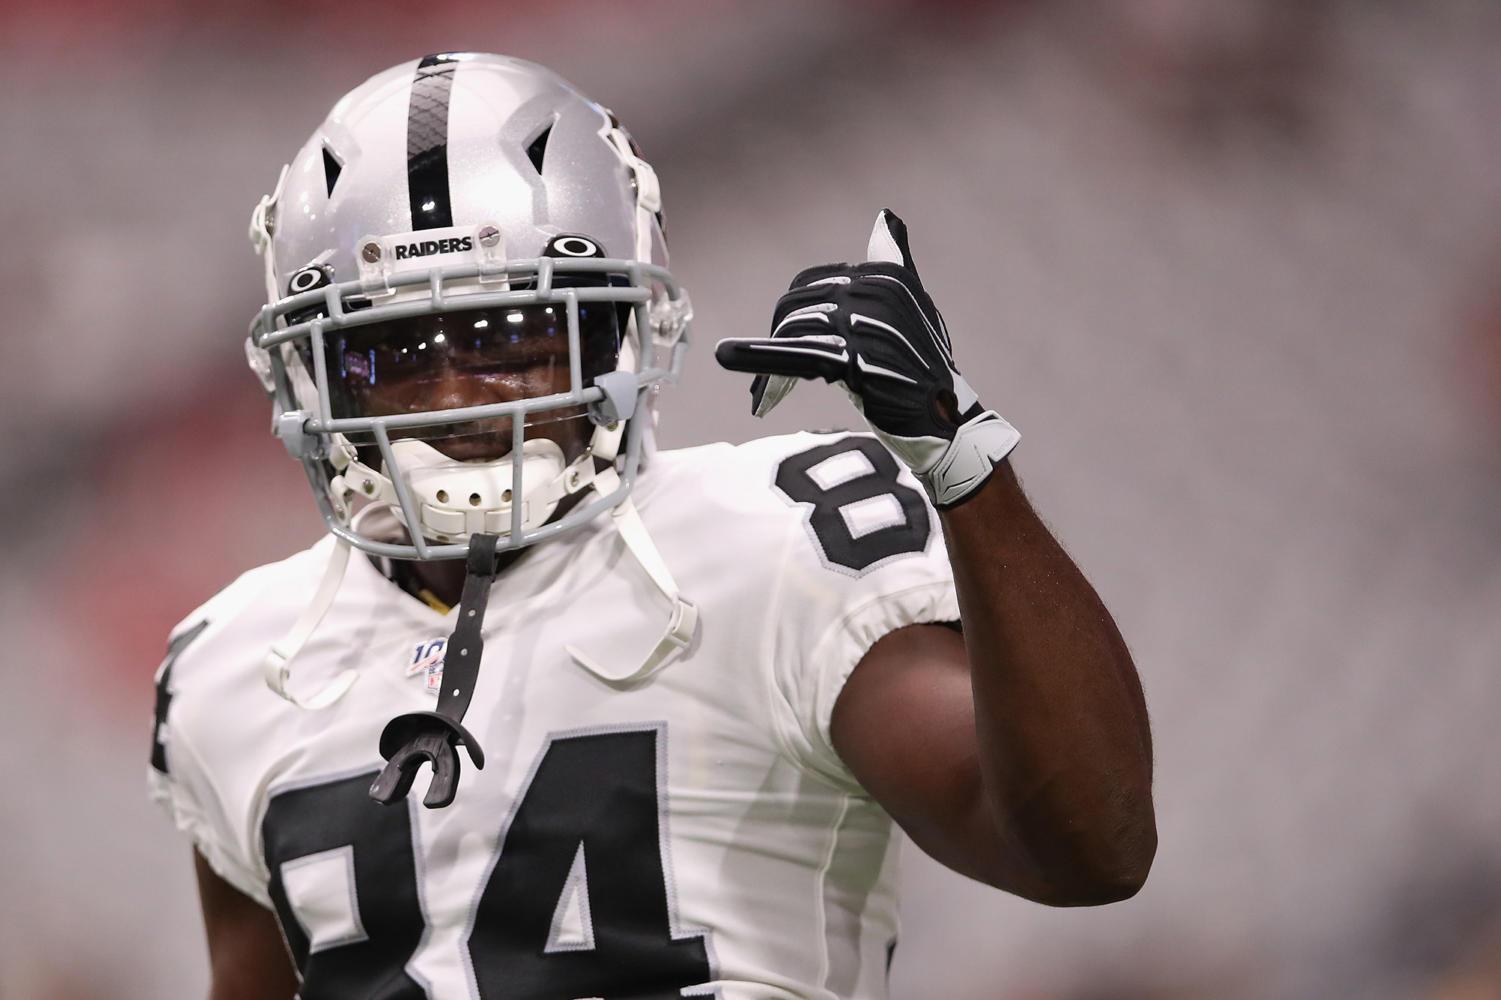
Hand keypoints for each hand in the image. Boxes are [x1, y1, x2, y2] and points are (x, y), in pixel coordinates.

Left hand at [716, 209, 1019, 507]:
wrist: (944, 418)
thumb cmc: (922, 366)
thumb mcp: (914, 305)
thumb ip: (894, 263)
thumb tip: (884, 218)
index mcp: (885, 275)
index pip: (811, 284)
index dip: (791, 318)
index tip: (787, 347)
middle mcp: (875, 291)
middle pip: (796, 307)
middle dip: (777, 340)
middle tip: (771, 380)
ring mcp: (865, 324)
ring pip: (794, 332)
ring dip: (770, 366)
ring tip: (764, 395)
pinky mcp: (854, 359)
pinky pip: (797, 354)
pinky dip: (759, 356)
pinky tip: (727, 355)